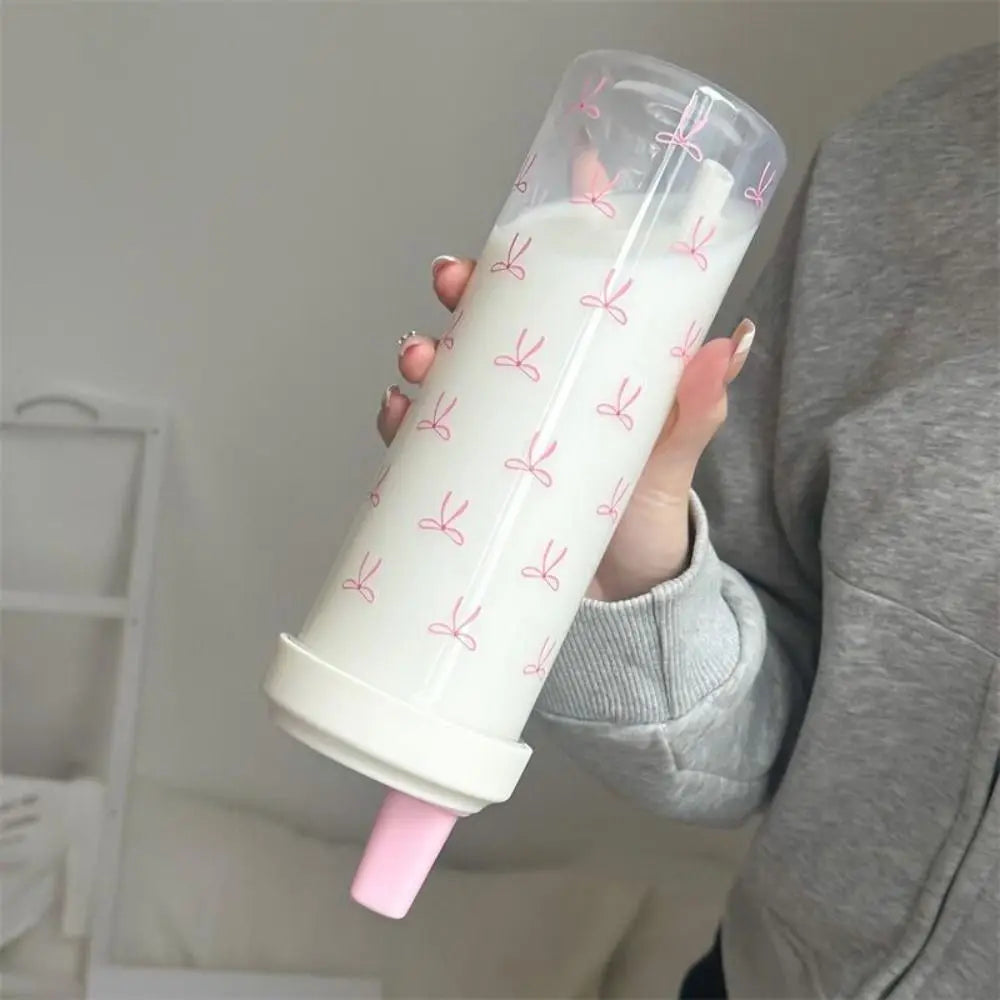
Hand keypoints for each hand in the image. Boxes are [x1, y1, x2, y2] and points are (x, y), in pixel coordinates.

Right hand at [377, 257, 753, 601]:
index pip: (578, 282)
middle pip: (495, 316)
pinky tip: (398, 413)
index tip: (572, 176)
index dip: (573, 224)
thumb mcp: (674, 463)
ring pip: (451, 370)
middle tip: (454, 282)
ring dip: (426, 350)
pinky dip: (405, 420)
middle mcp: (539, 387)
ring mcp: (501, 428)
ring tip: (420, 358)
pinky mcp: (471, 474)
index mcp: (592, 368)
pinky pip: (426, 437)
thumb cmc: (648, 522)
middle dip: (468, 287)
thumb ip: (697, 411)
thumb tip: (729, 342)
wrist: (619, 602)